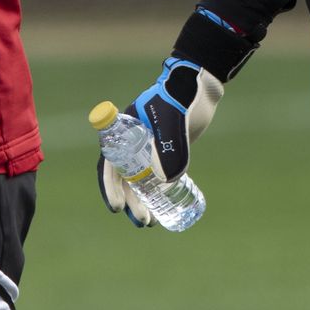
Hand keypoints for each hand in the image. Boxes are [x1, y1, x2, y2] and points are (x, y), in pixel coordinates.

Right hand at [97, 56, 224, 226]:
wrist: (199, 86)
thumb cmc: (182, 98)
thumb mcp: (174, 122)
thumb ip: (170, 148)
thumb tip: (167, 183)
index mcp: (124, 130)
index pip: (109, 163)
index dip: (109, 186)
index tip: (117, 206)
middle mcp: (131, 141)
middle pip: (123, 176)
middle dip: (129, 200)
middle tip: (142, 220)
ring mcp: (147, 147)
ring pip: (138, 179)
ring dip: (140, 201)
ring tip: (149, 222)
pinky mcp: (164, 151)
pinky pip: (154, 176)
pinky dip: (155, 193)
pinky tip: (161, 210)